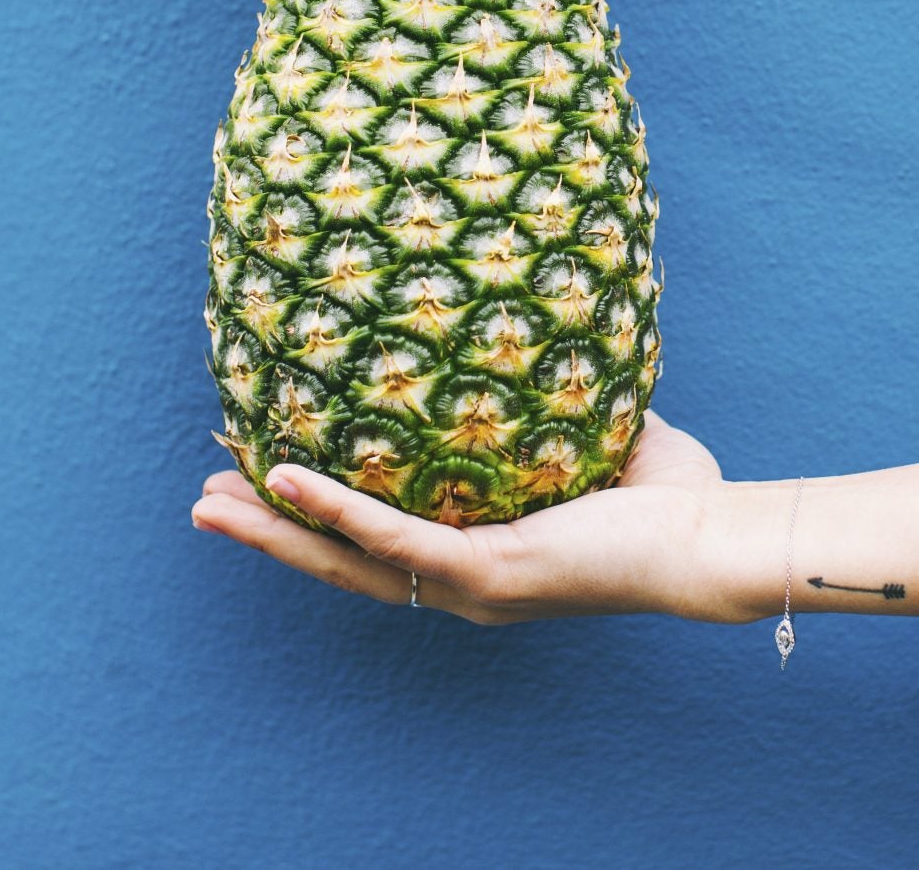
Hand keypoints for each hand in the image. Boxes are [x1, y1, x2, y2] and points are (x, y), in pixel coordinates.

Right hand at [191, 411, 757, 623]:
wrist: (714, 536)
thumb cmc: (674, 497)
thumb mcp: (596, 439)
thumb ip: (554, 403)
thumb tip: (535, 331)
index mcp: (484, 562)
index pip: (382, 544)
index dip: (318, 518)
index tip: (264, 476)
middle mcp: (467, 586)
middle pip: (344, 564)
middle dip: (271, 533)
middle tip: (204, 498)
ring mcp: (472, 588)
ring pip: (349, 562)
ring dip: (275, 530)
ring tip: (208, 500)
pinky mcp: (489, 576)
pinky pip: (393, 539)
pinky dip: (334, 510)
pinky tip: (284, 479)